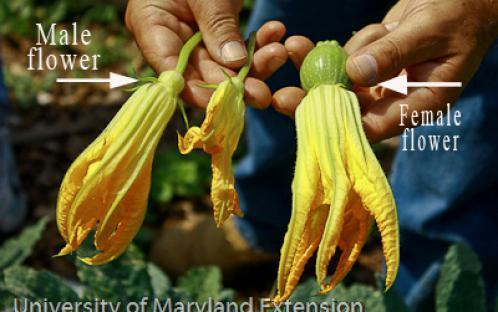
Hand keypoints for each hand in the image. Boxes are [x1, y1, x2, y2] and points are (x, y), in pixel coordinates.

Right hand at [125, 0, 287, 107]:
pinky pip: (238, 48)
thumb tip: (233, 64)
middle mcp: (171, 37)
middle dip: (233, 83)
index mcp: (151, 25)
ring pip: (224, 65)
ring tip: (277, 54)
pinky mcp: (219, 33)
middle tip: (262, 93)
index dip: (196, 91)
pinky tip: (276, 32)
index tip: (225, 99)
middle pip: (200, 74)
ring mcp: (196, 37)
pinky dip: (259, 43)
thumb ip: (216, 25)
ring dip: (254, 64)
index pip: (170, 71)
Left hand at [272, 0, 497, 141]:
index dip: (341, 123)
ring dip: (323, 65)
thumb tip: (356, 73)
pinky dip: (337, 49)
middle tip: (281, 98)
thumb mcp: (431, 30)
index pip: (375, 127)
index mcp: (420, 104)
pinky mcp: (372, 64)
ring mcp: (383, 82)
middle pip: (349, 111)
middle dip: (315, 101)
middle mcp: (397, 99)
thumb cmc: (461, 12)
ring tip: (310, 42)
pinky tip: (356, 32)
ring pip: (341, 84)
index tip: (306, 114)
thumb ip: (395, 51)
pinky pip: (344, 61)